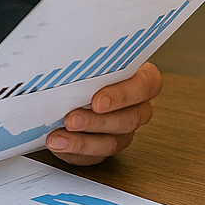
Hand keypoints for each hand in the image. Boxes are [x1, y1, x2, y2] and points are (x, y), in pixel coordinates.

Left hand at [47, 62, 161, 164]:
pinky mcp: (105, 148)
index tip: (97, 101)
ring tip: (57, 137)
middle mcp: (136, 107)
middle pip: (129, 119)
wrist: (60, 90)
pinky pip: (95, 156)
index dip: (124, 96)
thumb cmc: (80, 68)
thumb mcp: (86, 58)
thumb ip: (88, 58)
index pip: (147, 86)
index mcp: (140, 79)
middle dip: (97, 121)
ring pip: (112, 142)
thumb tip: (68, 47)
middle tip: (71, 118)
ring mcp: (123, 131)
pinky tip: (58, 144)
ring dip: (82, 141)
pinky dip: (74, 152)